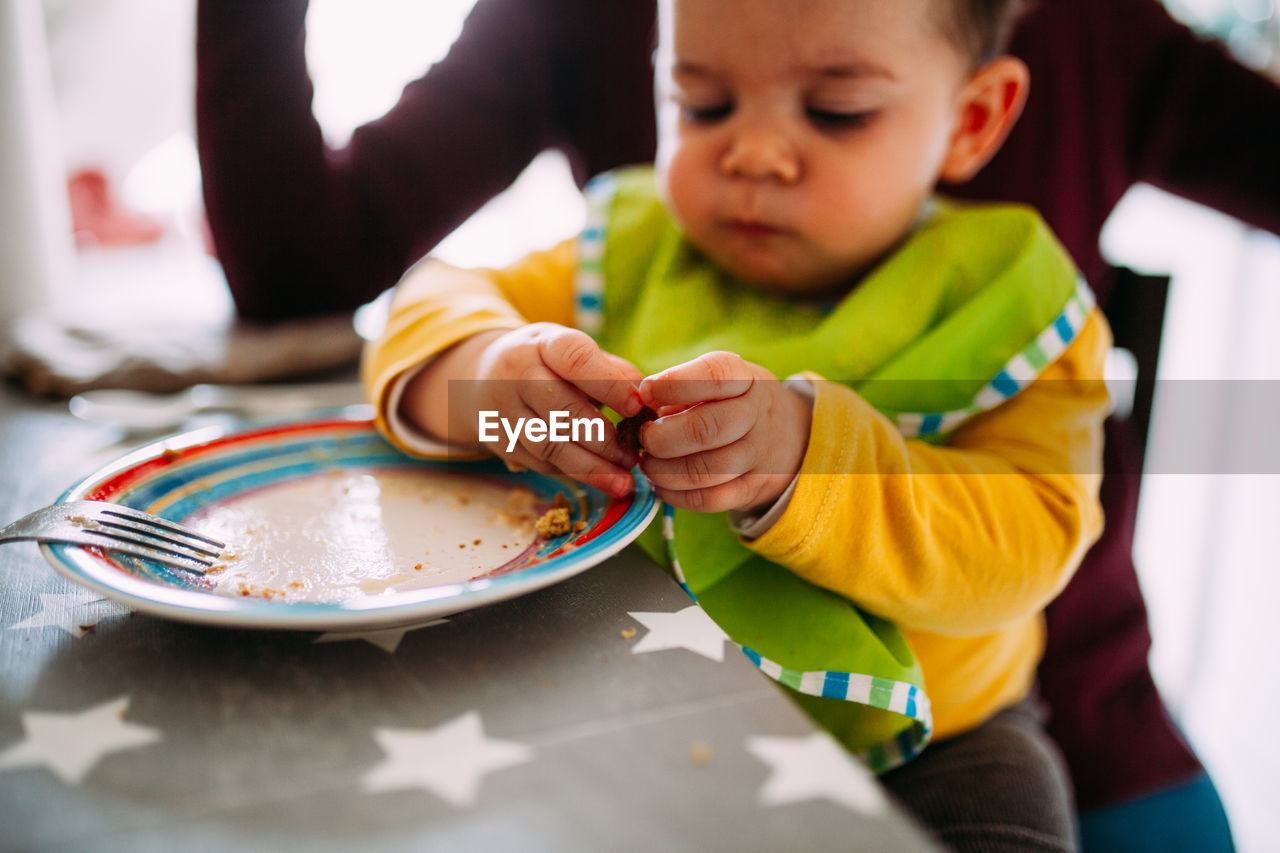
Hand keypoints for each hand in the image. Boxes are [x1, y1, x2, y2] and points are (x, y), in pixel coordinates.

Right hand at [410, 323, 644, 496]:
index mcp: (543, 343)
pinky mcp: (499, 442)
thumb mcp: (573, 350)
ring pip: (550, 445)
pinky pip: (540, 463)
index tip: (637, 406)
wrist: (480, 378)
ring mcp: (503, 411)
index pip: (576, 360)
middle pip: (563, 410)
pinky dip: (573, 472)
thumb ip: (612, 370)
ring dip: (591, 467)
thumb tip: (647, 399)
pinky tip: (598, 478)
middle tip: (634, 456)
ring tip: (623, 480)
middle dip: (604, 439)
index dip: (609, 385)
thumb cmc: (546, 362)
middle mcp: (517, 374)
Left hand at [636, 351, 811, 512]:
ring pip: (705, 470)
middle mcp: (756, 415)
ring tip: (647, 464)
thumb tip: (638, 406)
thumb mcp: (719, 383)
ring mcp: (757, 455)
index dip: (675, 384)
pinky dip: (676, 495)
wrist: (792, 437)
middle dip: (663, 438)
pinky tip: (661, 485)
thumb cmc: (735, 403)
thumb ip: (679, 389)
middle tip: (644, 438)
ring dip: (664, 471)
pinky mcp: (751, 489)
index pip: (715, 375)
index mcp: (745, 379)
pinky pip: (709, 499)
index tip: (646, 392)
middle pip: (707, 429)